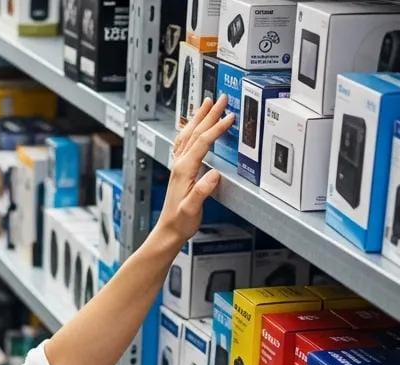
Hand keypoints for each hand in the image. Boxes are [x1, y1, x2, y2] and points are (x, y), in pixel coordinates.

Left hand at [151, 95, 235, 249]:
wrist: (169, 230)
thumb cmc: (181, 221)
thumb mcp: (192, 209)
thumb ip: (202, 192)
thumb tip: (213, 175)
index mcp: (185, 169)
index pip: (203, 142)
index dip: (217, 128)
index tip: (230, 116)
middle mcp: (180, 164)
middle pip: (196, 132)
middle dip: (210, 114)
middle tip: (222, 98)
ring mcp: (178, 166)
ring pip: (188, 134)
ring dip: (199, 117)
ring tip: (207, 102)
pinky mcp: (180, 170)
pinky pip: (184, 142)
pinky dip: (190, 129)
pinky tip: (192, 125)